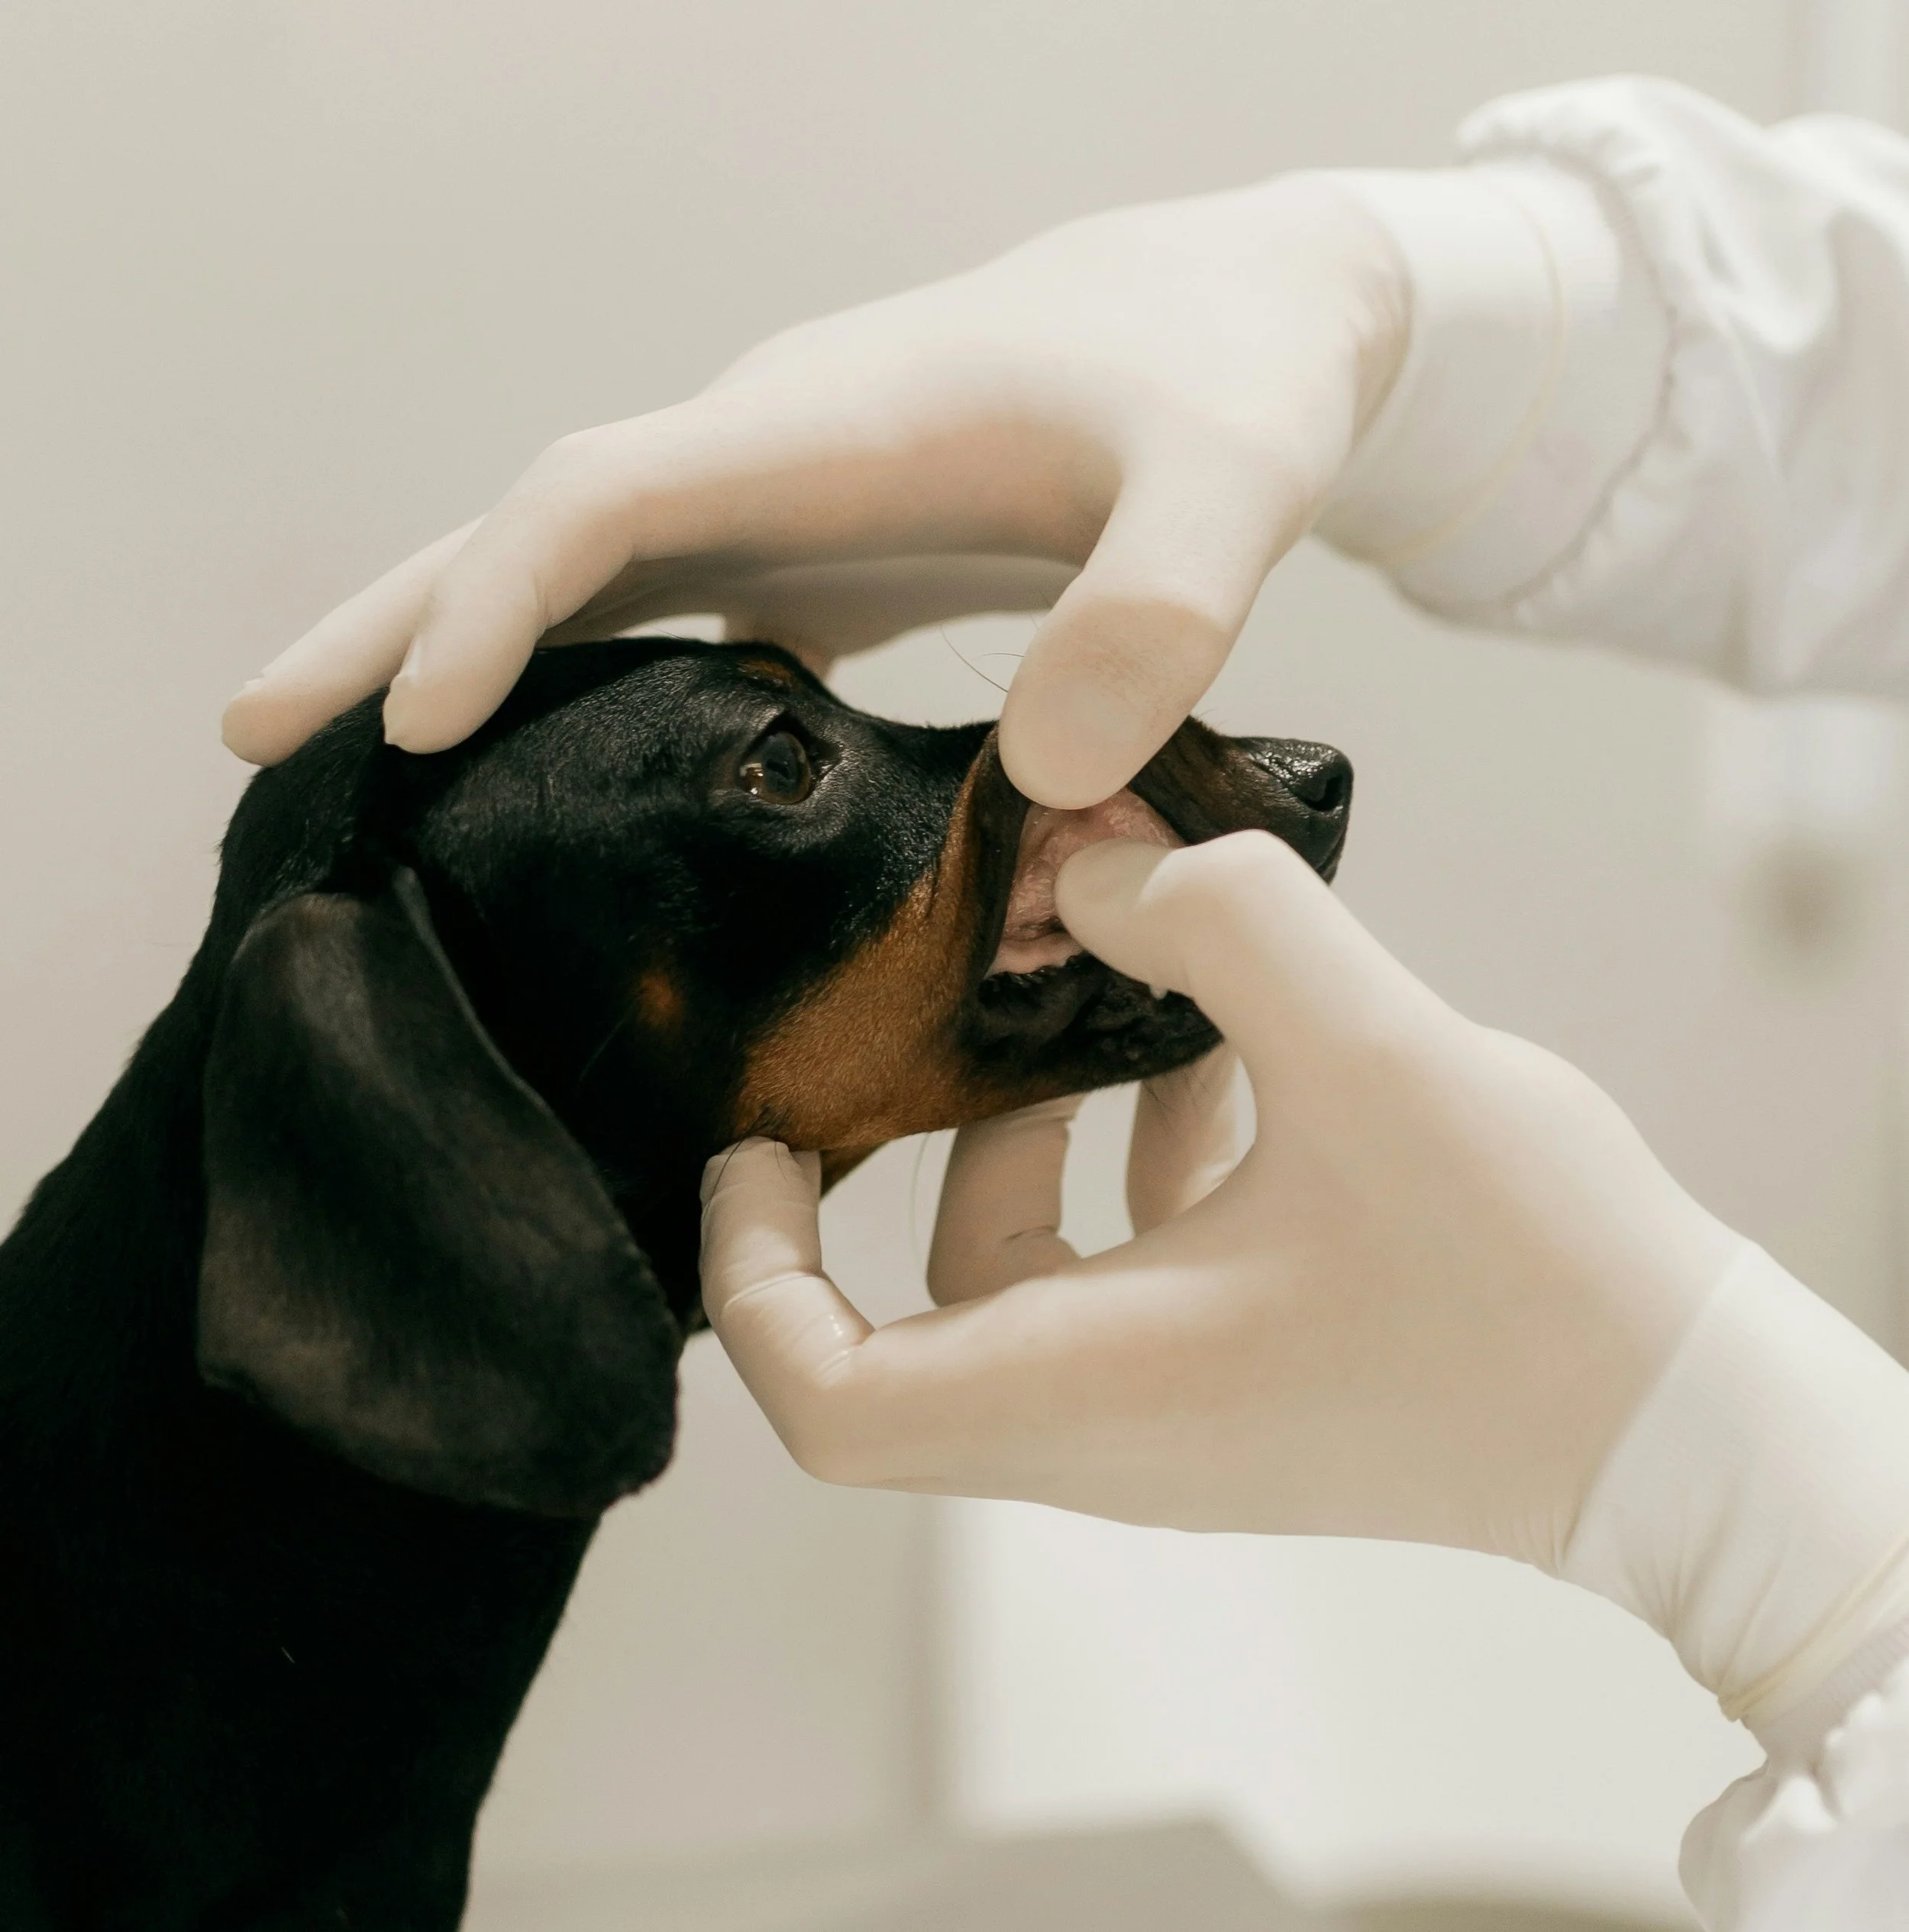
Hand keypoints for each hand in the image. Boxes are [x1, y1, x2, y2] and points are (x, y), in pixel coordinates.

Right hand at [223, 178, 1407, 808]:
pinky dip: (582, 688)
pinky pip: (666, 620)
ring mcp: (789, 506)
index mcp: (825, 426)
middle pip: (537, 532)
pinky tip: (551, 776)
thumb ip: (1160, 613)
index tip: (410, 723)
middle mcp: (773, 457)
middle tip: (250, 737)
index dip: (501, 605)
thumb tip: (1046, 781)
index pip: (603, 500)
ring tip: (349, 768)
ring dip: (463, 659)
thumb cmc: (1233, 386)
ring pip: (581, 578)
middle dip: (395, 622)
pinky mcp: (824, 556)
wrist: (1246, 321)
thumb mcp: (1235, 487)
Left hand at [699, 831, 1739, 1566]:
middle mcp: (1107, 1429)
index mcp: (1085, 1391)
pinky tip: (1224, 1063)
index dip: (752, 1274)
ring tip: (1123, 1011)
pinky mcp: (1249, 1380)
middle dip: (923, 1149)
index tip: (759, 1144)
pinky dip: (1143, 1166)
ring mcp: (1178, 1414)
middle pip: (916, 1318)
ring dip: (1046, 1141)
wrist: (1684, 1430)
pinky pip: (1137, 1274)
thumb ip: (1226, 923)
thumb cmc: (1533, 1287)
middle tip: (956, 1019)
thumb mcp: (1370, 1056)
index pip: (825, 1399)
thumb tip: (1116, 865)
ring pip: (1033, 1281)